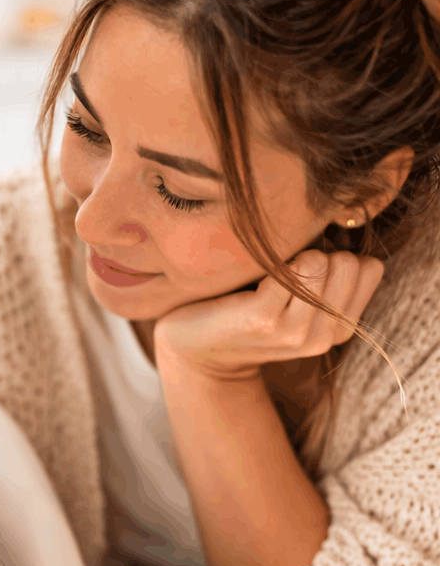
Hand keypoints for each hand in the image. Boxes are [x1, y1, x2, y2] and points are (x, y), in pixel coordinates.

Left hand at [153, 250, 384, 380]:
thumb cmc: (245, 307)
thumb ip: (331, 272)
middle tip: (278, 278)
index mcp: (340, 329)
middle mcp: (324, 337)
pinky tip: (248, 285)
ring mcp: (295, 332)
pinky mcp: (264, 319)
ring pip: (324, 261)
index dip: (335, 258)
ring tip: (263, 282)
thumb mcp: (299, 296)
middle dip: (315, 255)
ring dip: (292, 258)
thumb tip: (350, 218)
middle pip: (350, 262)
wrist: (194, 347)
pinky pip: (293, 266)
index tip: (301, 274)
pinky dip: (271, 262)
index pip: (370, 268)